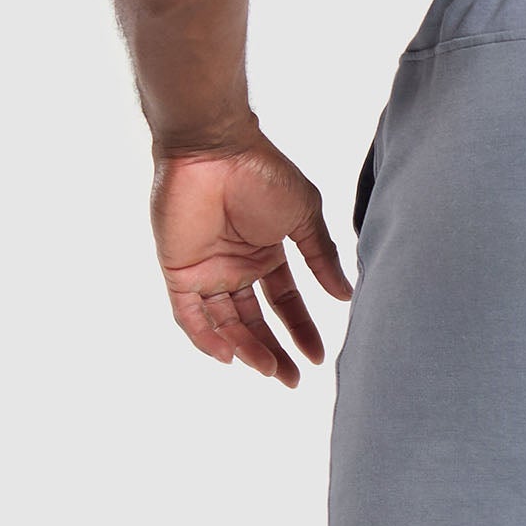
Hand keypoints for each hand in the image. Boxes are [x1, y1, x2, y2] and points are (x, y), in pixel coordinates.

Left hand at [150, 133, 352, 385]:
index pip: (284, 304)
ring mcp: (207, 270)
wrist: (214, 146)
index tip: (317, 357)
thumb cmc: (262, 171)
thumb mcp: (304, 217)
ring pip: (225, 323)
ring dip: (247, 349)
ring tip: (270, 370)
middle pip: (255, 322)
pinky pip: (189, 314)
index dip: (301, 331)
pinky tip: (229, 356)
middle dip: (274, 352)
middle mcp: (236, 267)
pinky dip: (206, 338)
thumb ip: (323, 258)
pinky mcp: (179, 270)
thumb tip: (346, 296)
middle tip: (292, 380)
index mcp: (266, 255)